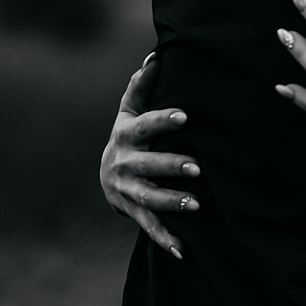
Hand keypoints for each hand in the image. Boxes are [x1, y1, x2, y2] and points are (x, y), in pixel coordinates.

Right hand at [99, 55, 199, 257]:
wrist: (106, 175)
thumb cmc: (129, 134)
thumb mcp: (129, 111)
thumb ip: (141, 85)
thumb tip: (155, 55)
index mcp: (126, 135)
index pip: (145, 125)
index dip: (164, 120)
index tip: (186, 115)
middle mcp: (123, 164)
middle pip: (148, 166)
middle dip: (172, 166)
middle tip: (199, 167)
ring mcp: (126, 192)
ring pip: (149, 199)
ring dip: (172, 202)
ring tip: (198, 203)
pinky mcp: (132, 213)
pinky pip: (149, 228)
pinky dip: (166, 240)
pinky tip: (184, 250)